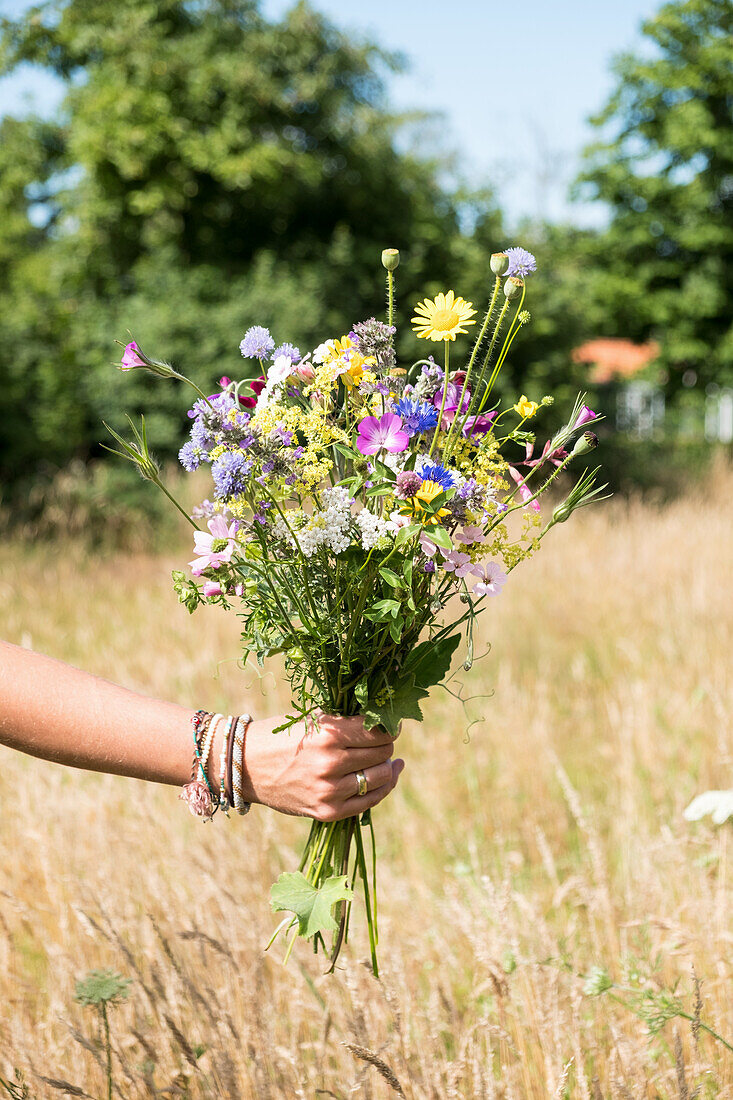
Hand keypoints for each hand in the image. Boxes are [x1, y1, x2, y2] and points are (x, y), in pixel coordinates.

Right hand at [241, 711, 404, 820]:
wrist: (246, 766)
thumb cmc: (281, 736)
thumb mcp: (312, 719)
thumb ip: (346, 721)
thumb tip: (385, 722)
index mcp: (327, 735)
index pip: (377, 730)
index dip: (388, 724)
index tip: (389, 722)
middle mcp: (330, 764)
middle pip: (382, 751)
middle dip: (386, 743)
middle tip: (381, 738)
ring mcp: (329, 791)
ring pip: (380, 776)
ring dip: (386, 765)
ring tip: (384, 757)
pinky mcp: (327, 812)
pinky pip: (369, 801)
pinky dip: (382, 787)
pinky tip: (387, 774)